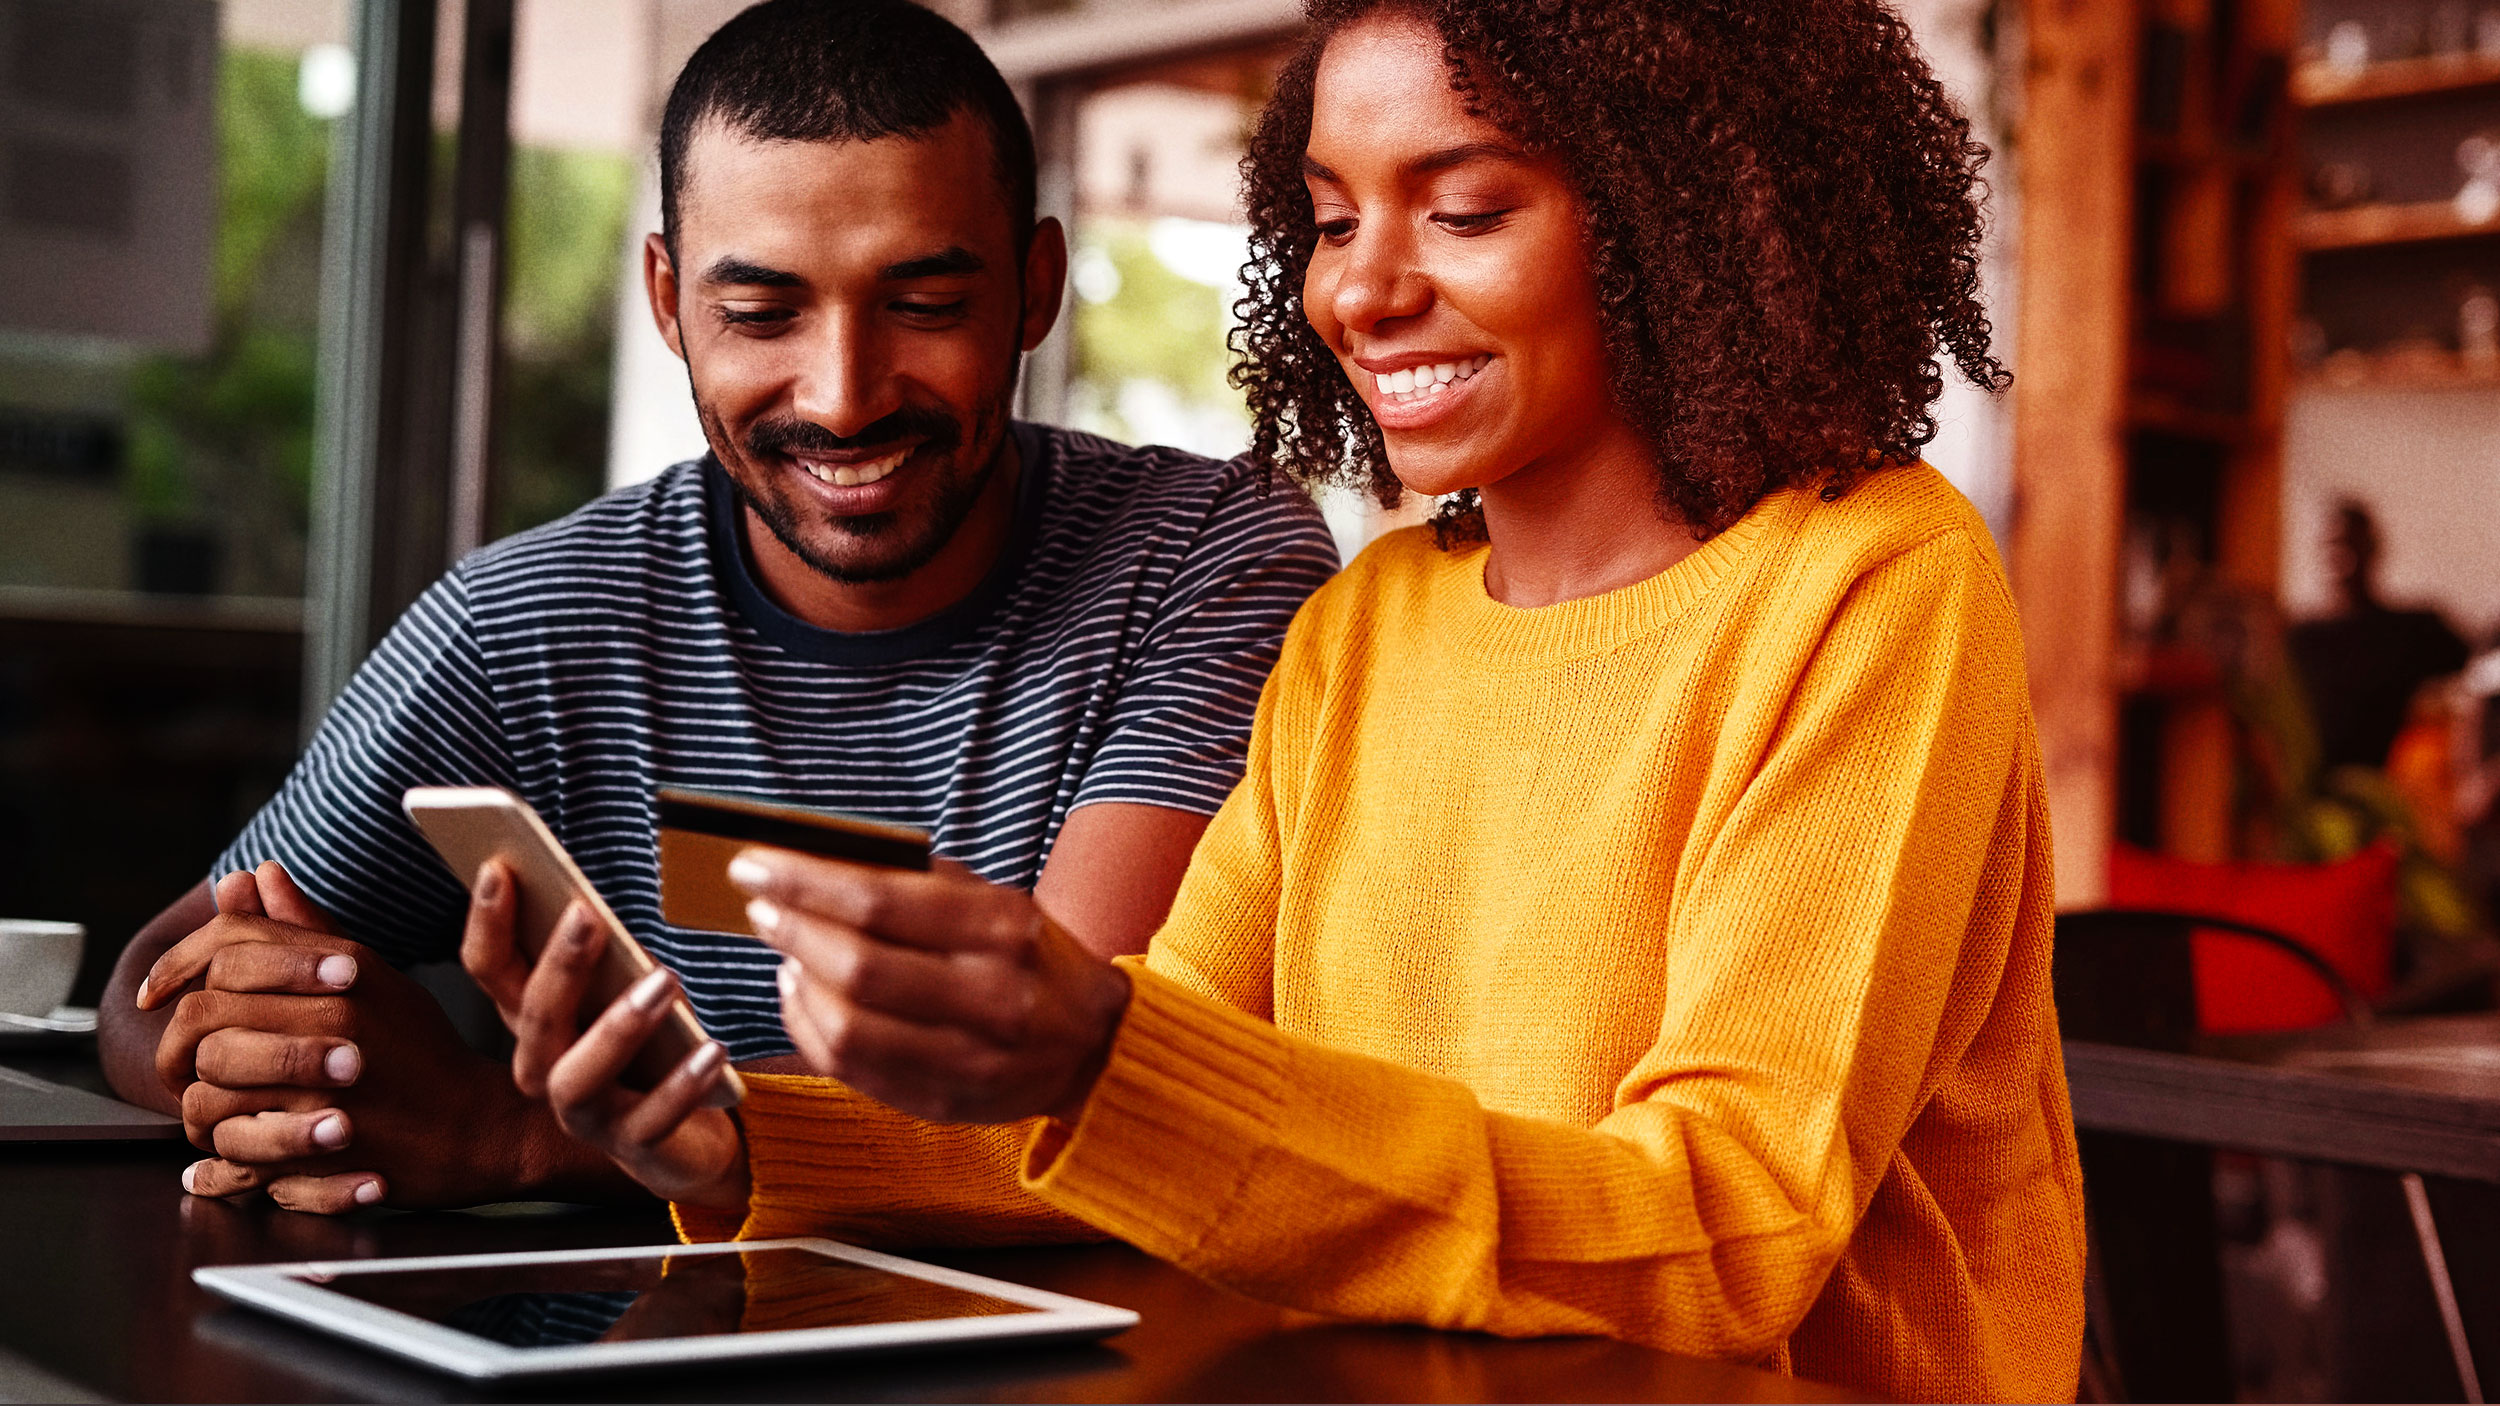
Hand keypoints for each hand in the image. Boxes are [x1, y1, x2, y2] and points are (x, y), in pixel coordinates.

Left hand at [138, 861, 548, 1212]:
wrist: (481, 1127)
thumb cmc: (422, 1051)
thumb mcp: (374, 978)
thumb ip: (306, 931)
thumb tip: (257, 875)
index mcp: (343, 975)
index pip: (229, 948)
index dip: (177, 964)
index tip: (159, 994)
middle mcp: (335, 1026)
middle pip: (203, 1020)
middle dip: (180, 1048)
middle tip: (187, 1066)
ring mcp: (328, 1094)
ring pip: (204, 1096)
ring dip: (201, 1111)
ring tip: (219, 1115)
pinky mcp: (323, 1158)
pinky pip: (230, 1159)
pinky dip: (217, 1168)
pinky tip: (224, 1162)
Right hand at [459, 862, 747, 1210]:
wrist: (689, 1135)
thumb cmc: (650, 1047)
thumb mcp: (625, 988)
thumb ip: (604, 953)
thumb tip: (588, 901)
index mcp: (535, 1020)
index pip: (491, 969)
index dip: (486, 921)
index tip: (499, 867)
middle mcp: (544, 1067)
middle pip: (532, 1018)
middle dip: (557, 965)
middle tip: (587, 915)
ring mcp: (584, 1114)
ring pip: (576, 1076)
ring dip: (617, 1026)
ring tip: (663, 981)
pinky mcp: (633, 1146)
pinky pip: (651, 1120)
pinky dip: (680, 1085)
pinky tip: (711, 1050)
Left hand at [728, 849, 1130, 1125]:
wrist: (1092, 1044)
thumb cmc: (1030, 957)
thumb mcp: (997, 901)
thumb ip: (920, 881)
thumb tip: (821, 860)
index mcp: (1002, 929)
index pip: (881, 901)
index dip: (805, 882)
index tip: (754, 864)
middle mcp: (991, 995)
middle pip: (859, 966)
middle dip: (794, 930)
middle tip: (761, 907)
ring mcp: (968, 1058)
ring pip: (848, 1027)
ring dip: (797, 984)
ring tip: (785, 952)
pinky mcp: (943, 1101)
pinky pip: (852, 1070)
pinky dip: (810, 1028)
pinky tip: (803, 997)